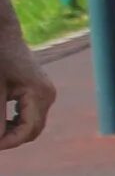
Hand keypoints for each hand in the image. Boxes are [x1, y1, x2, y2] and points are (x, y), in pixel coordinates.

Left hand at [0, 37, 55, 153]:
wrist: (3, 34)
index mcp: (39, 93)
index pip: (27, 130)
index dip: (8, 141)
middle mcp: (48, 95)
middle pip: (33, 130)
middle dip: (12, 139)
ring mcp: (46, 93)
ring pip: (33, 124)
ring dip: (14, 131)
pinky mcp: (40, 91)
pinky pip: (32, 115)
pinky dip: (17, 122)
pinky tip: (2, 121)